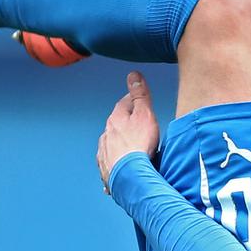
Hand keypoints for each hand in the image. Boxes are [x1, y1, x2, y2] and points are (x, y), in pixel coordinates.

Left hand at [97, 71, 159, 191]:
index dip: (134, 100)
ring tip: (132, 147)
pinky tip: (121, 167)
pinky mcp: (106, 169)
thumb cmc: (138, 146)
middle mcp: (106, 135)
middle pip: (117, 124)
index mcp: (116, 119)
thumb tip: (133, 75)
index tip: (140, 100)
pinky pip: (111, 163)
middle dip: (127, 123)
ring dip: (120, 143)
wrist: (129, 176)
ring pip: (111, 143)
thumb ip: (140, 95)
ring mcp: (105, 153)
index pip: (124, 103)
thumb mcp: (145, 114)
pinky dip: (116, 163)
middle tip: (139, 124)